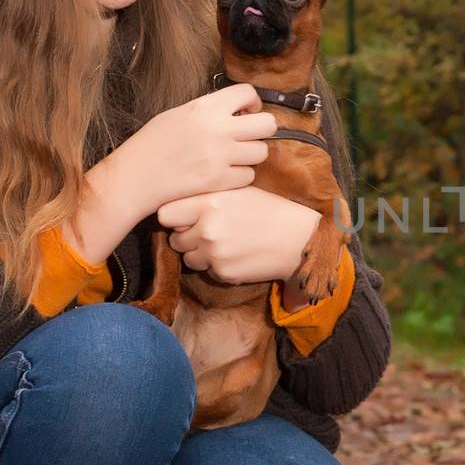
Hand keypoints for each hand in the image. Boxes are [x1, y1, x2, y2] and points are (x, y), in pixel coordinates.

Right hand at [111, 84, 278, 217]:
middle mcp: (217, 129)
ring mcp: (220, 156)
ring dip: (251, 156)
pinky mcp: (220, 181)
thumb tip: (237, 109)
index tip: (246, 112)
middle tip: (248, 136)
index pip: (248, 92)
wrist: (134, 177)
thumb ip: (209, 110)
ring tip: (233, 158)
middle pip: (268, 124)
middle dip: (262, 130)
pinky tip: (223, 175)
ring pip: (262, 152)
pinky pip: (249, 176)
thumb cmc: (152, 145)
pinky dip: (240, 177)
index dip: (252, 103)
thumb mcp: (178, 114)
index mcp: (204, 107)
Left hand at [157, 186, 323, 286]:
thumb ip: (207, 196)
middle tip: (208, 232)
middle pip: (174, 239)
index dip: (175, 216)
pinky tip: (237, 255)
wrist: (299, 239)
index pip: (165, 214)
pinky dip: (217, 266)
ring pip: (188, 258)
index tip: (186, 216)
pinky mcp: (223, 273)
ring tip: (224, 244)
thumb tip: (178, 205)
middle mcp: (207, 228)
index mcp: (209, 203)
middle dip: (187, 237)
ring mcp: (214, 253)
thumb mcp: (239, 192)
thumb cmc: (270, 210)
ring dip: (200, 254)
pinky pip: (207, 271)